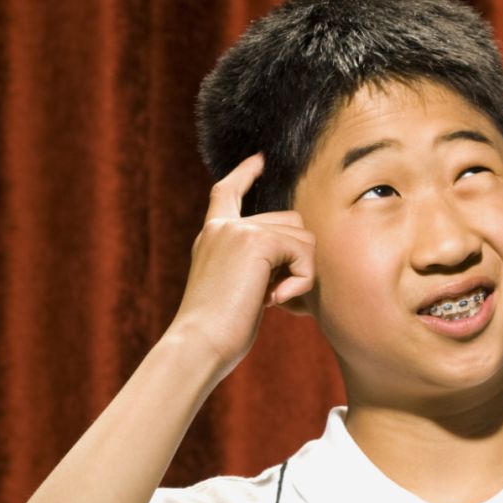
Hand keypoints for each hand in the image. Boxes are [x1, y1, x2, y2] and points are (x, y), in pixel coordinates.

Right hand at [165, 154, 315, 378]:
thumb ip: (256, 266)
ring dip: (301, 271)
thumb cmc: (218, 333)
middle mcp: (224, 227)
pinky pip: (304, 251)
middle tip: (278, 297)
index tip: (259, 159)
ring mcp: (239, 230)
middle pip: (289, 221)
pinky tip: (278, 301)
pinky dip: (302, 279)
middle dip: (297, 259)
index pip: (227, 193)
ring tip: (275, 300)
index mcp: (212, 237)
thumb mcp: (236, 290)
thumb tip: (294, 257)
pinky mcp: (256, 240)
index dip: (245, 174)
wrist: (198, 343)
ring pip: (302, 235)